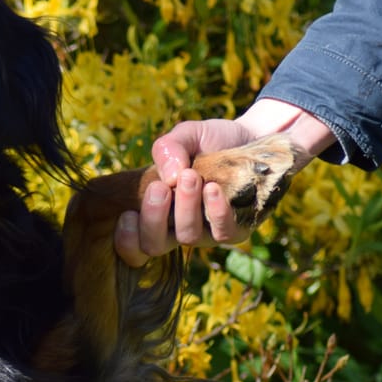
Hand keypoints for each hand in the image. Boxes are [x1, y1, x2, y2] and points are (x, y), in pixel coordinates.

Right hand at [115, 99, 335, 266]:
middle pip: (153, 246)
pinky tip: (212, 189)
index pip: (134, 244)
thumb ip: (167, 148)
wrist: (255, 136)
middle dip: (151, 219)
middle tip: (159, 189)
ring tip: (191, 176)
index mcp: (157, 212)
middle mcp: (178, 228)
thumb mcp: (185, 136)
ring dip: (185, 206)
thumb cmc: (213, 142)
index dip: (125, 239)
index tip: (127, 214)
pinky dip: (215, 211)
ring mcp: (207, 233)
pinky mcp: (236, 230)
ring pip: (186, 236)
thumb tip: (168, 177)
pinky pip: (222, 232)